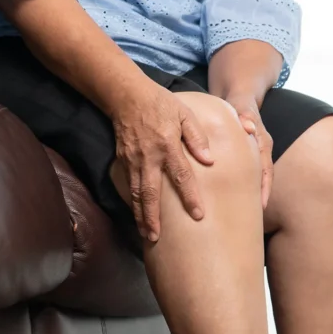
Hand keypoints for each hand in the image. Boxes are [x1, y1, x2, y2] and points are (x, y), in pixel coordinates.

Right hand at [112, 83, 213, 241]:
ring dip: (140, 215)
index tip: (198, 215)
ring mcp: (133, 160)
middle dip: (153, 217)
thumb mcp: (184, 113)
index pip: (181, 175)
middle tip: (156, 238)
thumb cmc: (160, 104)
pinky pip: (128, 186)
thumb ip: (196, 136)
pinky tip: (137, 215)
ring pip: (136, 193)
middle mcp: (148, 157)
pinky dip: (132, 203)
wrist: (126, 96)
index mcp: (167, 145)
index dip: (190, 196)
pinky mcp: (123, 161)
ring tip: (146, 234)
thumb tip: (209, 160)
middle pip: (150, 193)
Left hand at [225, 93, 272, 208]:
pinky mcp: (246, 156)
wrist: (240, 96)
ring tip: (244, 216)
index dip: (265, 188)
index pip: (267, 169)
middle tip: (254, 219)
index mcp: (263, 142)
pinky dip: (244, 187)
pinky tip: (233, 200)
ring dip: (252, 195)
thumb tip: (248, 126)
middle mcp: (262, 151)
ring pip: (257, 178)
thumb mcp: (242, 105)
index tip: (262, 206)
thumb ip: (245, 114)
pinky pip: (249, 174)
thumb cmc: (239, 102)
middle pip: (264, 179)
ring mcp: (255, 154)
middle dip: (260, 198)